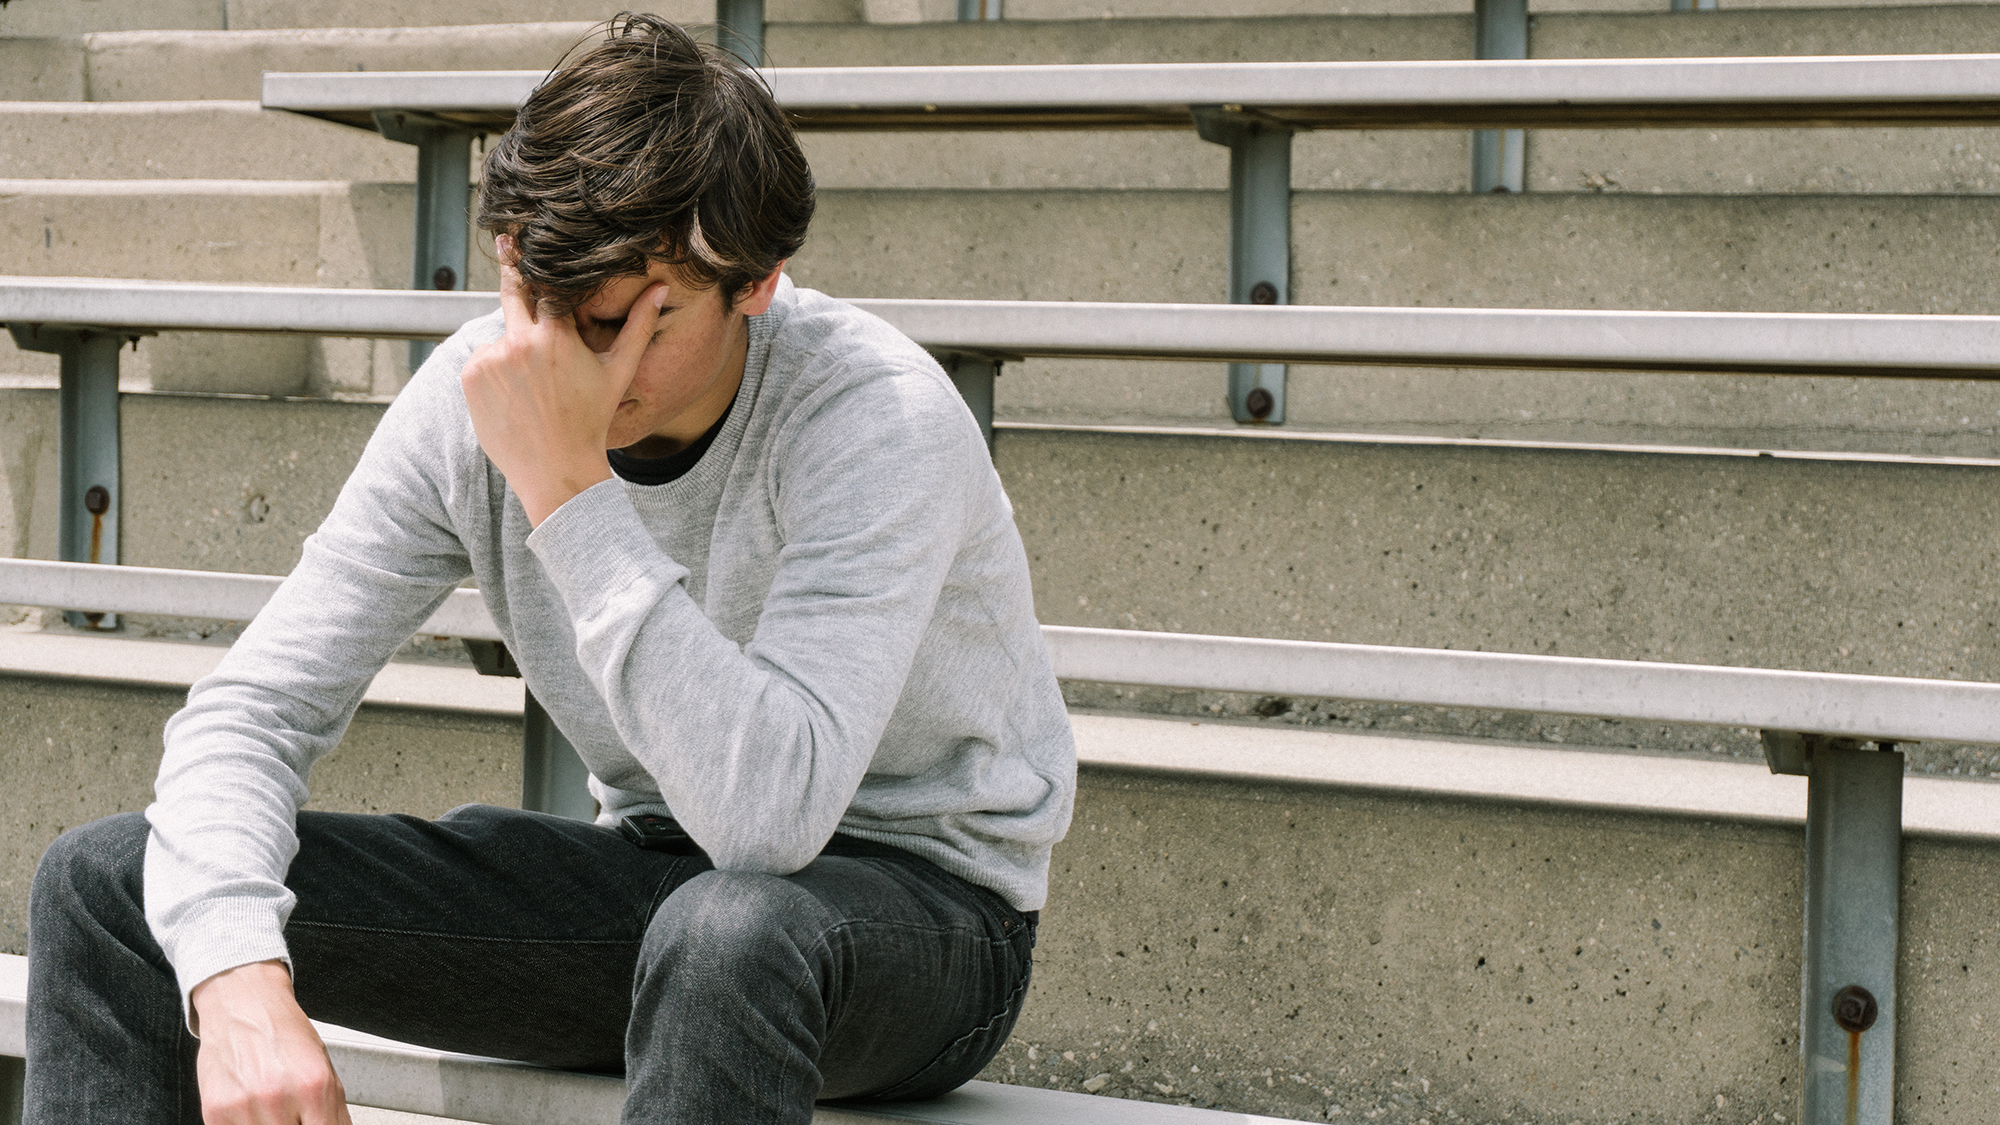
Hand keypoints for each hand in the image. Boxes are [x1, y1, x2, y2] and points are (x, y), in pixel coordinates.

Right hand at [190, 961, 352, 1124]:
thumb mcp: (323, 1066)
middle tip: (294, 1114)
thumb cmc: (283, 1032)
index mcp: (314, 1085)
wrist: (243, 1004)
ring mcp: (244, 1107)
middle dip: (296, 1124)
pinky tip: (252, 1111)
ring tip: (274, 1107)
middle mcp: (278, 1096)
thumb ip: (332, 1108)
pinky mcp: (215, 1113)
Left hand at [461, 236, 668, 525]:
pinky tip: (515, 395)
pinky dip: (494, 369)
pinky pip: (482, 360)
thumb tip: (660, 289)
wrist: (555, 470)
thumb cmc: (591, 421)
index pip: (545, 285)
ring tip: (533, 384)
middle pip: (513, 292)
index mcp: (555, 337)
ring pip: (502, 336)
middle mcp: (519, 343)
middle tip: (507, 237)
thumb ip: (637, 326)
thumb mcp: (617, 372)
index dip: (540, 265)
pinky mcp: (470, 377)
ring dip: (513, 346)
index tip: (525, 235)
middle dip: (513, 267)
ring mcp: (490, 360)